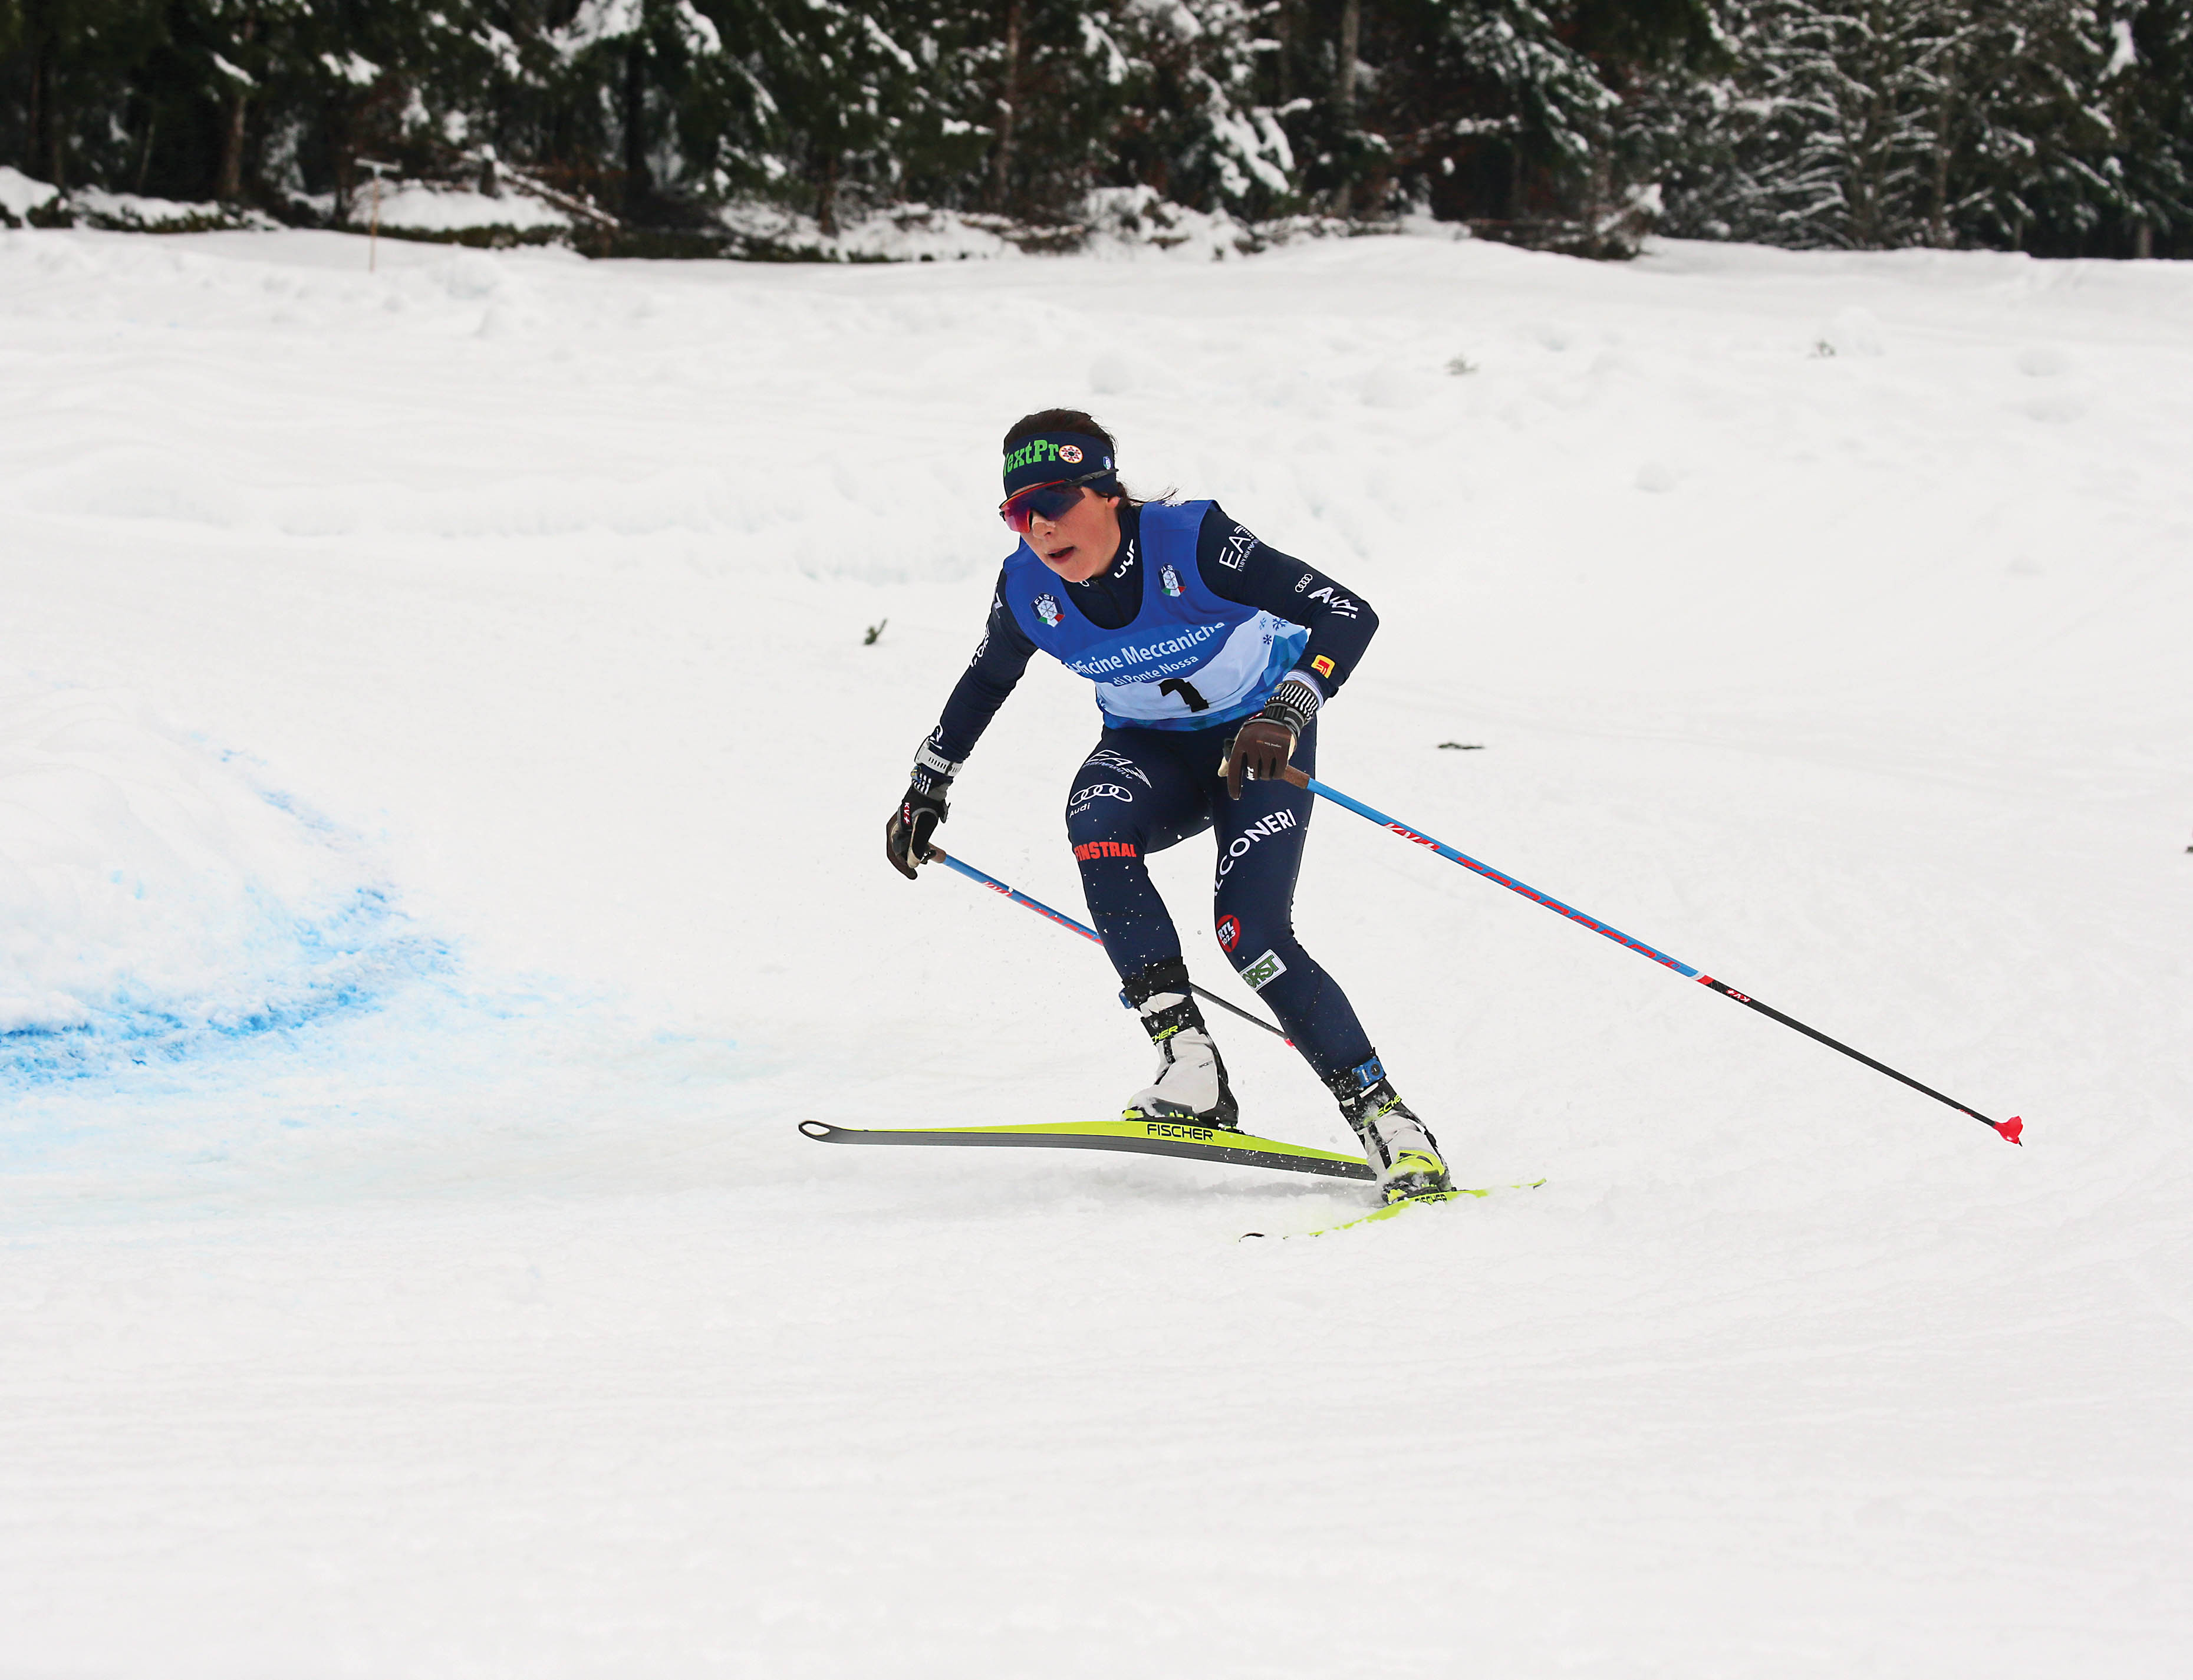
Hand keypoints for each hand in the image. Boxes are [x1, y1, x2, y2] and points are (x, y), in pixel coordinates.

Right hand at [885, 783, 947, 878]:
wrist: (931, 787)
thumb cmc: (925, 807)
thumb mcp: (922, 829)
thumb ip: (917, 847)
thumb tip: (913, 864)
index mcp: (892, 830)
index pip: (894, 855)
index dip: (904, 867)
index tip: (914, 876)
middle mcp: (895, 828)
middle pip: (901, 851)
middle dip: (914, 859)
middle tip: (928, 863)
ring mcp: (903, 825)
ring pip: (909, 844)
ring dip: (919, 852)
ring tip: (933, 854)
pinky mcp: (912, 821)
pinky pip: (914, 837)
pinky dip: (922, 844)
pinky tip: (931, 845)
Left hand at [1223, 676, 1321, 799]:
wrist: (1279, 717)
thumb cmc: (1256, 733)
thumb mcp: (1241, 741)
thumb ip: (1231, 758)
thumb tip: (1221, 774)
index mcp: (1240, 742)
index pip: (1234, 768)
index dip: (1234, 784)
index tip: (1235, 796)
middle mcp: (1253, 743)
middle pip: (1252, 774)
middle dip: (1256, 774)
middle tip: (1260, 764)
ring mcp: (1268, 746)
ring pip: (1266, 775)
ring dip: (1268, 774)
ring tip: (1269, 761)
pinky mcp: (1283, 749)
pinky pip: (1279, 772)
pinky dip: (1278, 773)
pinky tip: (1277, 766)